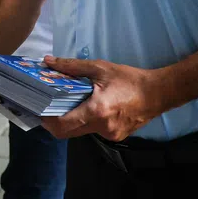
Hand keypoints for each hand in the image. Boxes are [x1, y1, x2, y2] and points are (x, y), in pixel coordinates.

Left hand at [37, 56, 167, 141]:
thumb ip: (72, 66)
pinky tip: (91, 106)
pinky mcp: (115, 137)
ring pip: (80, 132)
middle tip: (48, 107)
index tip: (38, 110)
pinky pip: (93, 131)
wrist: (158, 93)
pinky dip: (87, 120)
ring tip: (70, 102)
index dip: (47, 120)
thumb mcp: (100, 68)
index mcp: (96, 111)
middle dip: (55, 122)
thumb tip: (48, 62)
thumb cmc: (130, 79)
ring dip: (72, 120)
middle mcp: (101, 128)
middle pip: (67, 132)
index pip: (62, 125)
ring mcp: (109, 135)